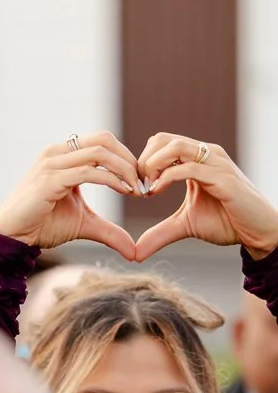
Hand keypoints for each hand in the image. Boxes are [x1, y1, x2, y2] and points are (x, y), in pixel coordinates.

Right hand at [0, 132, 137, 256]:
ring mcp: (51, 164)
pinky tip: (124, 191)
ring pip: (99, 152)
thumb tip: (134, 251)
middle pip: (104, 140)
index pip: (103, 142)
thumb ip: (109, 230)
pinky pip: (88, 171)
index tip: (140, 182)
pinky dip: (111, 179)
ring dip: (124, 168)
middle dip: (129, 160)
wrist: (12, 237)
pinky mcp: (49, 180)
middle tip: (143, 182)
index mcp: (64, 156)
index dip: (127, 158)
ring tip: (136, 188)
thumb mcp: (83, 225)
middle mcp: (57, 153)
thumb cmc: (41, 226)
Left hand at [135, 135, 277, 260]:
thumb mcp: (184, 226)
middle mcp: (206, 155)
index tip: (135, 186)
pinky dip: (166, 178)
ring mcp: (216, 164)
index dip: (141, 162)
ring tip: (146, 189)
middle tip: (137, 186)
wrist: (256, 232)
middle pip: (163, 139)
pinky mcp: (223, 178)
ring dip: (151, 166)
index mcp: (197, 160)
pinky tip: (155, 192)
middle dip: (142, 161)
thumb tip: (135, 253)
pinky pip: (189, 168)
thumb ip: (159, 233)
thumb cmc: (226, 223)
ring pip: (175, 146)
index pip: (160, 143)